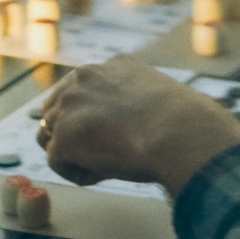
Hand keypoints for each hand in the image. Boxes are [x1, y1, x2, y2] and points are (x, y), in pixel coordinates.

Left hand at [37, 55, 239, 193]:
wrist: (184, 135)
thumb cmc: (187, 125)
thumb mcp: (161, 98)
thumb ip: (136, 103)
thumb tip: (136, 126)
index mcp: (113, 65)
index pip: (81, 90)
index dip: (92, 118)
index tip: (111, 134)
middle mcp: (85, 77)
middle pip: (57, 111)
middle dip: (74, 136)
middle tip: (106, 154)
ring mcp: (70, 104)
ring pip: (53, 137)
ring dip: (75, 154)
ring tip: (109, 164)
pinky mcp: (64, 134)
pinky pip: (58, 162)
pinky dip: (79, 173)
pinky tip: (108, 172)